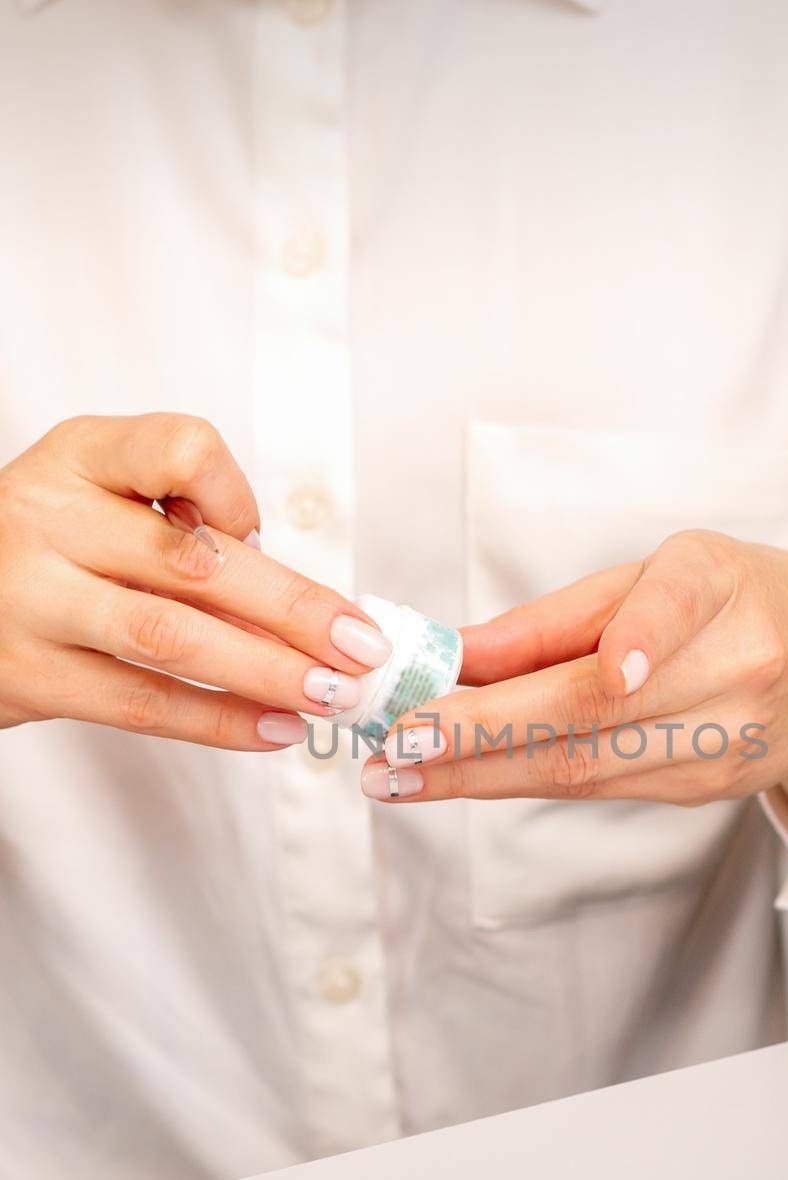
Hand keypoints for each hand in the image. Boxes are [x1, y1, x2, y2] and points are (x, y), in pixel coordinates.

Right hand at [0, 413, 391, 746]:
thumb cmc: (53, 546)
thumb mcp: (99, 496)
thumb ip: (182, 522)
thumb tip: (298, 595)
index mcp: (81, 456)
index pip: (180, 450)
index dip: (236, 495)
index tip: (259, 535)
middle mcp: (50, 518)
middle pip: (195, 562)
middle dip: (295, 610)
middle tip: (363, 646)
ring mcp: (33, 600)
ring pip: (172, 638)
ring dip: (267, 671)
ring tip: (333, 694)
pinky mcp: (33, 676)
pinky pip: (143, 703)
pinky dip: (220, 721)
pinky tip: (277, 729)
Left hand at [361, 529, 787, 863]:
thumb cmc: (738, 600)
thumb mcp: (660, 571)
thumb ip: (558, 617)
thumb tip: (454, 653)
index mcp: (724, 586)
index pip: (676, 611)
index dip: (639, 640)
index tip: (602, 670)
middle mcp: (738, 666)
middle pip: (601, 711)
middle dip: (483, 735)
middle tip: (393, 747)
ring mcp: (730, 741)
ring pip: (589, 766)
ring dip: (480, 775)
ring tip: (395, 775)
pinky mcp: (714, 789)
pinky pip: (599, 787)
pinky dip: (518, 782)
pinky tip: (453, 779)